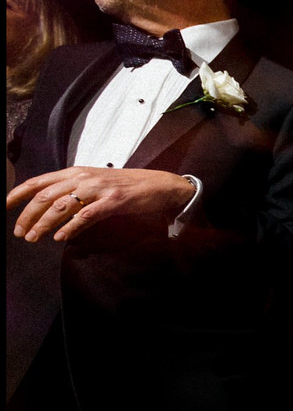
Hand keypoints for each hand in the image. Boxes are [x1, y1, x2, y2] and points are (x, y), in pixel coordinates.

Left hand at [7, 166, 195, 242]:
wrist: (159, 185)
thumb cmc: (126, 186)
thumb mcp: (95, 184)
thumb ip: (74, 194)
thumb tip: (53, 215)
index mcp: (76, 172)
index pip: (38, 181)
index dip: (17, 194)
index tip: (4, 208)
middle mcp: (83, 177)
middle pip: (45, 196)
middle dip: (28, 216)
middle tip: (20, 232)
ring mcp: (98, 189)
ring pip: (61, 206)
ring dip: (44, 224)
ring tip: (34, 238)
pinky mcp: (113, 201)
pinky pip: (86, 216)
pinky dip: (71, 228)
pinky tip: (61, 238)